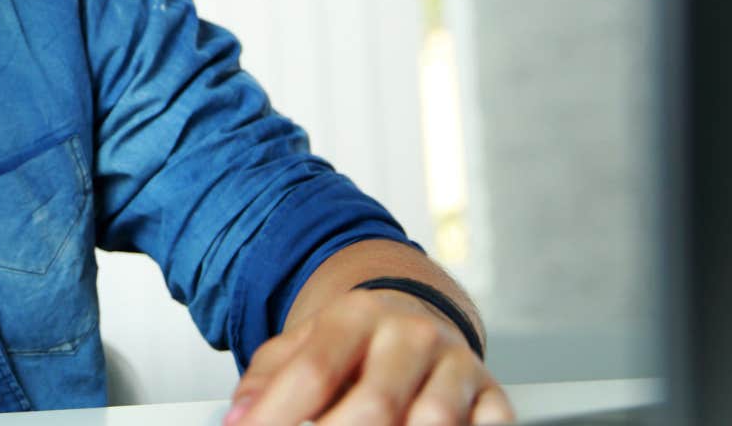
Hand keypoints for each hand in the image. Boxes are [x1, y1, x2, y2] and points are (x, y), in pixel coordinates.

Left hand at [225, 289, 515, 425]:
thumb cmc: (351, 345)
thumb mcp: (300, 346)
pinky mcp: (492, 393)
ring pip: (433, 419)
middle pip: (375, 403)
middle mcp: (411, 334)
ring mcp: (456, 363)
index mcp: (356, 315)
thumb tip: (239, 417)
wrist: (412, 318)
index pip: (314, 371)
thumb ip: (267, 380)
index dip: (279, 415)